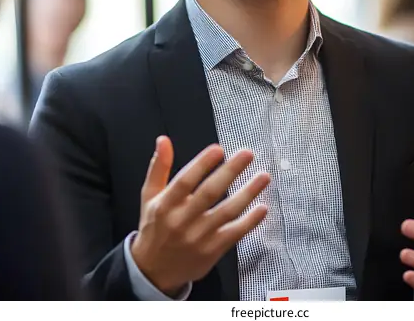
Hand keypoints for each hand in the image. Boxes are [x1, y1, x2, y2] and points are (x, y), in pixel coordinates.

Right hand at [131, 136, 269, 294]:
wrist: (153, 272)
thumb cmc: (155, 227)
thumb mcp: (149, 196)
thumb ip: (159, 167)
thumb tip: (163, 140)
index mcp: (165, 205)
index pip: (185, 181)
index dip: (202, 164)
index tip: (218, 149)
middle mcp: (182, 221)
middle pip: (210, 193)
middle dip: (230, 171)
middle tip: (247, 154)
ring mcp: (198, 237)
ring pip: (227, 212)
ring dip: (248, 193)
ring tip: (263, 176)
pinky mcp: (212, 251)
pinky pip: (234, 234)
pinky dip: (250, 221)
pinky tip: (262, 207)